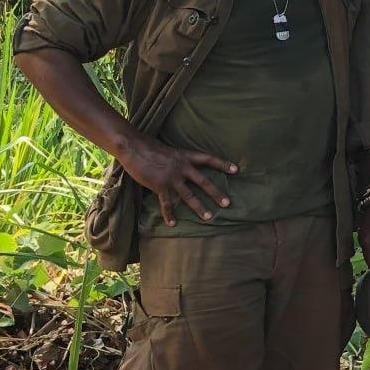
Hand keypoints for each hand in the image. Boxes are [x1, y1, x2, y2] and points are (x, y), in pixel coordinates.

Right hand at [119, 136, 235, 225]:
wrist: (133, 147)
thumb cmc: (148, 145)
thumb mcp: (169, 149)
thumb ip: (178, 158)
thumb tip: (183, 164)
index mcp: (185, 156)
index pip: (208, 159)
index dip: (222, 164)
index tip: (236, 170)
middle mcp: (182, 167)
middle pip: (203, 181)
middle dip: (216, 193)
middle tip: (227, 203)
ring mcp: (171, 177)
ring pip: (189, 195)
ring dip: (199, 207)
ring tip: (209, 217)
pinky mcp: (159, 185)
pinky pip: (166, 203)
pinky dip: (169, 214)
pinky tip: (172, 224)